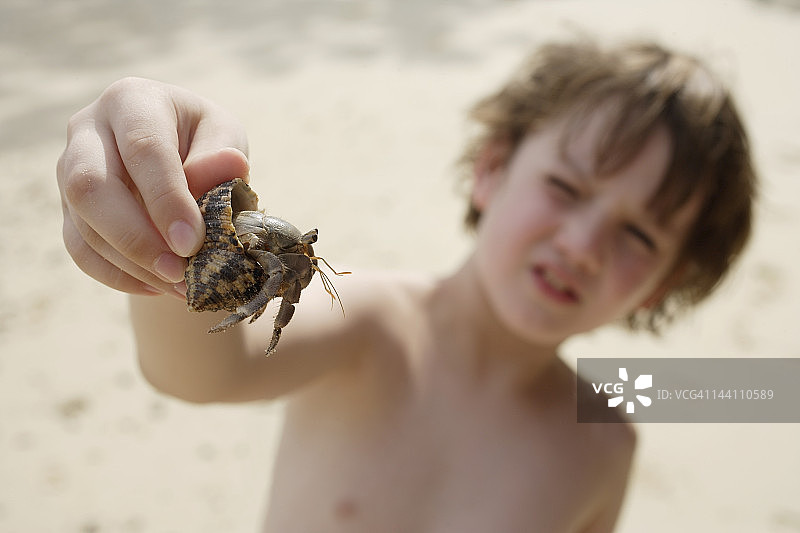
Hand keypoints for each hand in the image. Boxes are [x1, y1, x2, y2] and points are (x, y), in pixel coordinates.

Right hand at [57, 77, 249, 296]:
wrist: (180, 160)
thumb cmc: (205, 144)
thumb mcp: (225, 136)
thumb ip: (223, 153)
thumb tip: (221, 169)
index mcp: (133, 101)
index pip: (144, 149)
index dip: (166, 199)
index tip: (192, 242)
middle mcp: (89, 130)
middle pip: (90, 186)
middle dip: (136, 237)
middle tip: (180, 270)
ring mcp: (69, 170)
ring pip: (83, 224)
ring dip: (133, 263)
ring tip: (180, 285)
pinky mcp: (68, 208)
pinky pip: (80, 250)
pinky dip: (119, 275)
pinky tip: (158, 286)